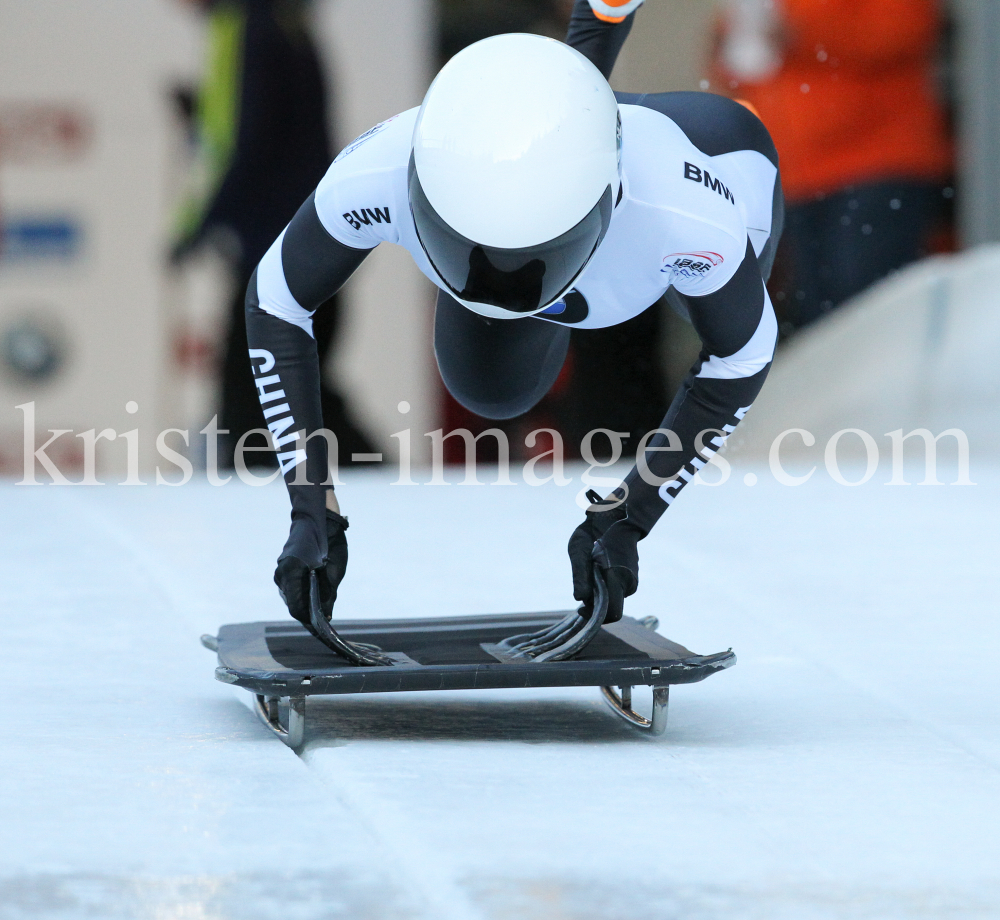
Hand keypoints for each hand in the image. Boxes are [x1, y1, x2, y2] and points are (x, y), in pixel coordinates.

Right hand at [274, 511, 348, 625]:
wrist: (320, 519)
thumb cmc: (330, 543)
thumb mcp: (334, 571)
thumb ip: (328, 595)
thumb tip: (326, 617)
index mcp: (291, 573)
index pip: (296, 607)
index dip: (309, 621)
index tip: (322, 632)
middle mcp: (281, 574)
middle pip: (293, 603)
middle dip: (308, 615)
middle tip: (325, 626)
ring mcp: (281, 571)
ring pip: (292, 596)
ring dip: (306, 605)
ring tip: (323, 614)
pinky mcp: (286, 568)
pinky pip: (293, 588)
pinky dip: (304, 595)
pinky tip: (317, 599)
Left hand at [567, 491, 641, 623]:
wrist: (617, 517)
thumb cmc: (594, 532)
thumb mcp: (579, 550)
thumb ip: (580, 576)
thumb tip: (580, 599)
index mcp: (617, 577)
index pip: (612, 613)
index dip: (595, 616)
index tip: (580, 608)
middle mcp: (629, 583)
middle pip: (611, 608)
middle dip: (595, 603)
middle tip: (584, 582)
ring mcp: (632, 581)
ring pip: (613, 599)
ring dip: (599, 593)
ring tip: (592, 571)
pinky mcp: (631, 578)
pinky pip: (617, 591)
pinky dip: (606, 587)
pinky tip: (598, 571)